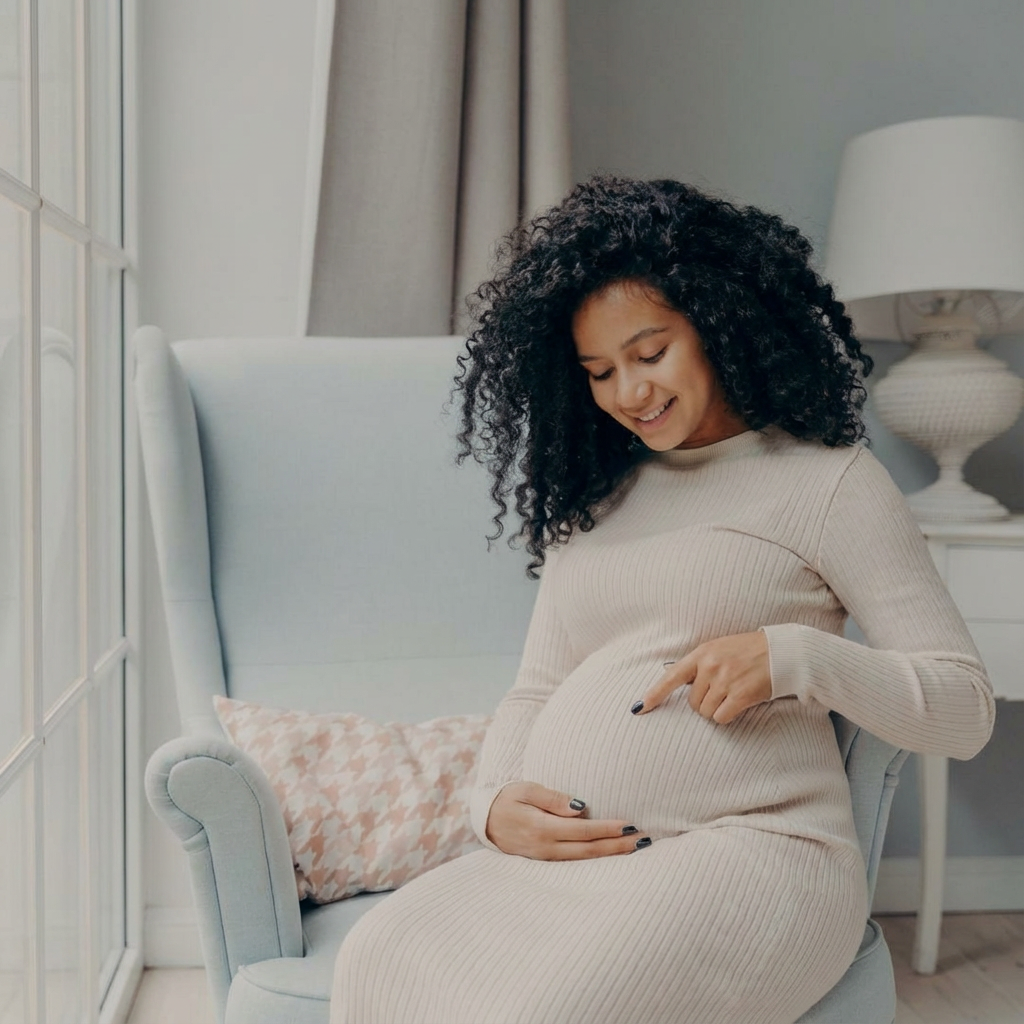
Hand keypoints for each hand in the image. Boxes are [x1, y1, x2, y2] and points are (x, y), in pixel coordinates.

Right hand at [484, 781, 650, 859]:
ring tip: (635, 849)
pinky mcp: (545, 861)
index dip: (607, 829)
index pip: (582, 831)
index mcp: (541, 828)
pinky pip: (575, 862)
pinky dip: (596, 859)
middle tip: (644, 841)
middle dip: (617, 846)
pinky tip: (611, 855)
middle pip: (589, 850)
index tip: (630, 826)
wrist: (484, 820)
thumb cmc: (507, 799)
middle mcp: (545, 848)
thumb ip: (553, 798)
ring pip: (584, 860)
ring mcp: (545, 858)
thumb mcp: (526, 790)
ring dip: (611, 854)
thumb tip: (580, 808)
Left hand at [631, 629, 771, 723]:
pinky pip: (722, 717)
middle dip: (704, 703)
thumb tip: (680, 683)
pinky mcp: (740, 695)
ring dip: (717, 710)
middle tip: (722, 692)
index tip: (640, 707)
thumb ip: (700, 664)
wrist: (781, 651)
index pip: (672, 676)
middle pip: (693, 703)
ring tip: (732, 695)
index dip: (654, 694)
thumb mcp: (719, 648)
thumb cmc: (748, 651)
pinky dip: (728, 716)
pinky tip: (739, 704)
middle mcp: (710, 666)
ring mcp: (725, 681)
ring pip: (706, 712)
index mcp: (702, 653)